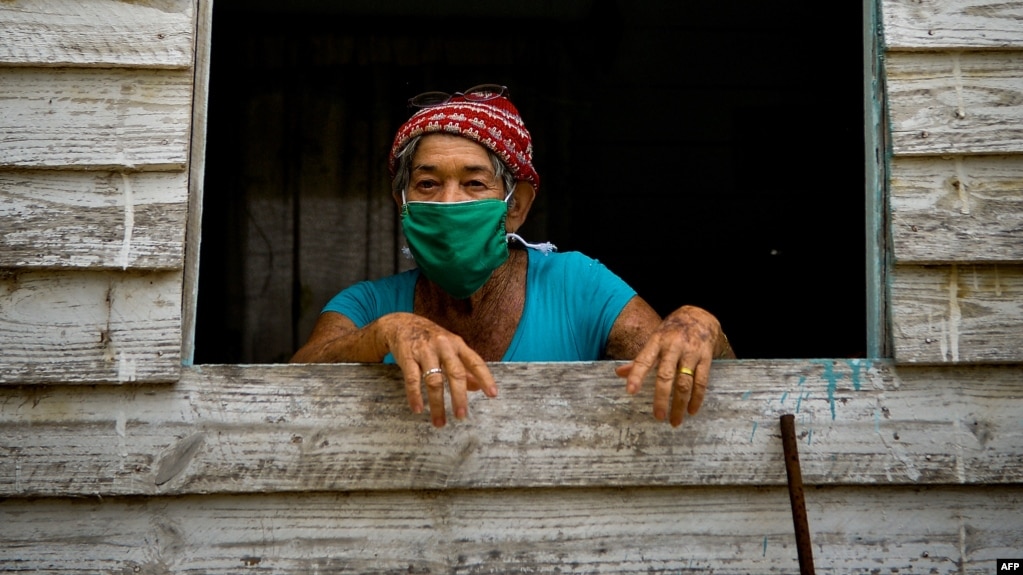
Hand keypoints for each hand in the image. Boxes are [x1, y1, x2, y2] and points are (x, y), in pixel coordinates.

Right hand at [378, 313, 497, 426]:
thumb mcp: (450, 348)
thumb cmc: (430, 339)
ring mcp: (425, 351)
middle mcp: (443, 347)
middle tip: (462, 416)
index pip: (475, 362)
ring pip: (434, 381)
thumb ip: (464, 367)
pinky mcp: (408, 356)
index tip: (492, 394)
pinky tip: (418, 409)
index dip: (485, 378)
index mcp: (457, 345)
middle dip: (459, 396)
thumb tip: (478, 387)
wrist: (401, 323)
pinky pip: (412, 379)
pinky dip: (415, 396)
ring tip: (439, 422)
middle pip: (455, 373)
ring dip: (437, 404)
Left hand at [615, 305, 722, 426]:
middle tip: (658, 416)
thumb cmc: (671, 332)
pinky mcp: (705, 358)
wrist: (700, 316)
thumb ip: (639, 360)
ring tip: (675, 421)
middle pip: (665, 375)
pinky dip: (697, 398)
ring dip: (679, 404)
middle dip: (661, 397)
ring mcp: (690, 353)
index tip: (630, 391)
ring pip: (685, 382)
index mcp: (656, 342)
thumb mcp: (653, 340)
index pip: (643, 360)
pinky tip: (691, 410)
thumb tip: (618, 373)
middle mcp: (673, 347)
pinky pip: (701, 381)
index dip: (636, 376)